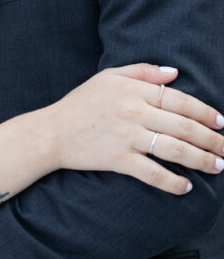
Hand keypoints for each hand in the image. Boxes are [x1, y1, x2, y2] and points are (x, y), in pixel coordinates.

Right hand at [49, 64, 223, 193]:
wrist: (51, 131)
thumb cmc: (81, 103)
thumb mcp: (108, 77)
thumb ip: (143, 71)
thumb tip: (175, 73)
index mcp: (133, 89)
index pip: (179, 100)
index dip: (204, 112)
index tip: (221, 122)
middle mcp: (133, 111)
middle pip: (183, 126)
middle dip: (211, 139)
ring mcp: (126, 136)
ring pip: (174, 149)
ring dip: (201, 160)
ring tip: (217, 166)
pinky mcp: (118, 159)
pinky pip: (152, 173)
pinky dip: (172, 182)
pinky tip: (186, 187)